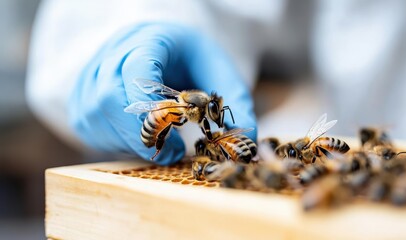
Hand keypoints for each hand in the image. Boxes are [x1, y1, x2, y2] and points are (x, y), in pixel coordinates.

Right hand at [69, 23, 256, 164]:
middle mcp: (113, 53)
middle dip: (140, 133)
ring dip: (129, 141)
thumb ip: (234, 103)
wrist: (162, 50)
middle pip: (108, 97)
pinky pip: (88, 125)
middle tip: (172, 152)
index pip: (136, 67)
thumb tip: (245, 140)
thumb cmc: (191, 60)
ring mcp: (92, 74)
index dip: (152, 106)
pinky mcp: (83, 95)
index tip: (177, 132)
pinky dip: (115, 141)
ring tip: (160, 146)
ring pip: (94, 115)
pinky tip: (141, 139)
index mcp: (148, 39)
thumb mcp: (219, 73)